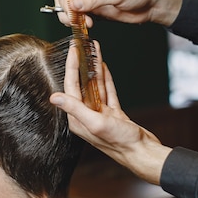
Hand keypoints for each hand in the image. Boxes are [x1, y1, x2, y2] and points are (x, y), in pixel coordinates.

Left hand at [50, 40, 171, 184]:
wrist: (142, 153)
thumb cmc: (121, 142)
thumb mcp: (96, 123)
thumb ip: (75, 108)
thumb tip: (54, 97)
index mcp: (78, 118)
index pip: (71, 86)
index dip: (71, 66)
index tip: (73, 49)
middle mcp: (86, 115)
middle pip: (82, 83)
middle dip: (82, 63)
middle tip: (82, 45)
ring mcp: (100, 113)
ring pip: (95, 85)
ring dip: (95, 68)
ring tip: (94, 50)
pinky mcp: (113, 113)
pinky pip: (107, 91)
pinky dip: (105, 79)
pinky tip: (104, 67)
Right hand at [53, 0, 183, 27]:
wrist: (151, 4)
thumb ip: (93, 0)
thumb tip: (72, 4)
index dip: (68, 2)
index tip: (74, 16)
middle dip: (68, 11)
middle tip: (79, 22)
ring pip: (68, 7)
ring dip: (72, 18)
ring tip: (85, 24)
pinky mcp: (92, 8)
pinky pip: (77, 16)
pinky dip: (78, 22)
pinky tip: (88, 26)